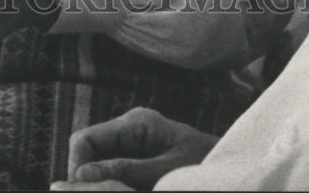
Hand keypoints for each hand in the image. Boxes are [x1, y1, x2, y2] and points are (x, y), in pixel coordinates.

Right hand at [64, 108, 217, 190]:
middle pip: (88, 152)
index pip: (85, 139)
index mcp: (135, 123)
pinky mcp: (138, 161)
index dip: (76, 166)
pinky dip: (112, 184)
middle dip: (87, 177)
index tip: (82, 191)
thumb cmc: (204, 164)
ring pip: (98, 165)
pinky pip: (114, 172)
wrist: (232, 166)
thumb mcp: (164, 170)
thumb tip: (82, 173)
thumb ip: (125, 171)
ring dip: (100, 182)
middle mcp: (129, 130)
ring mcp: (133, 145)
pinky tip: (120, 191)